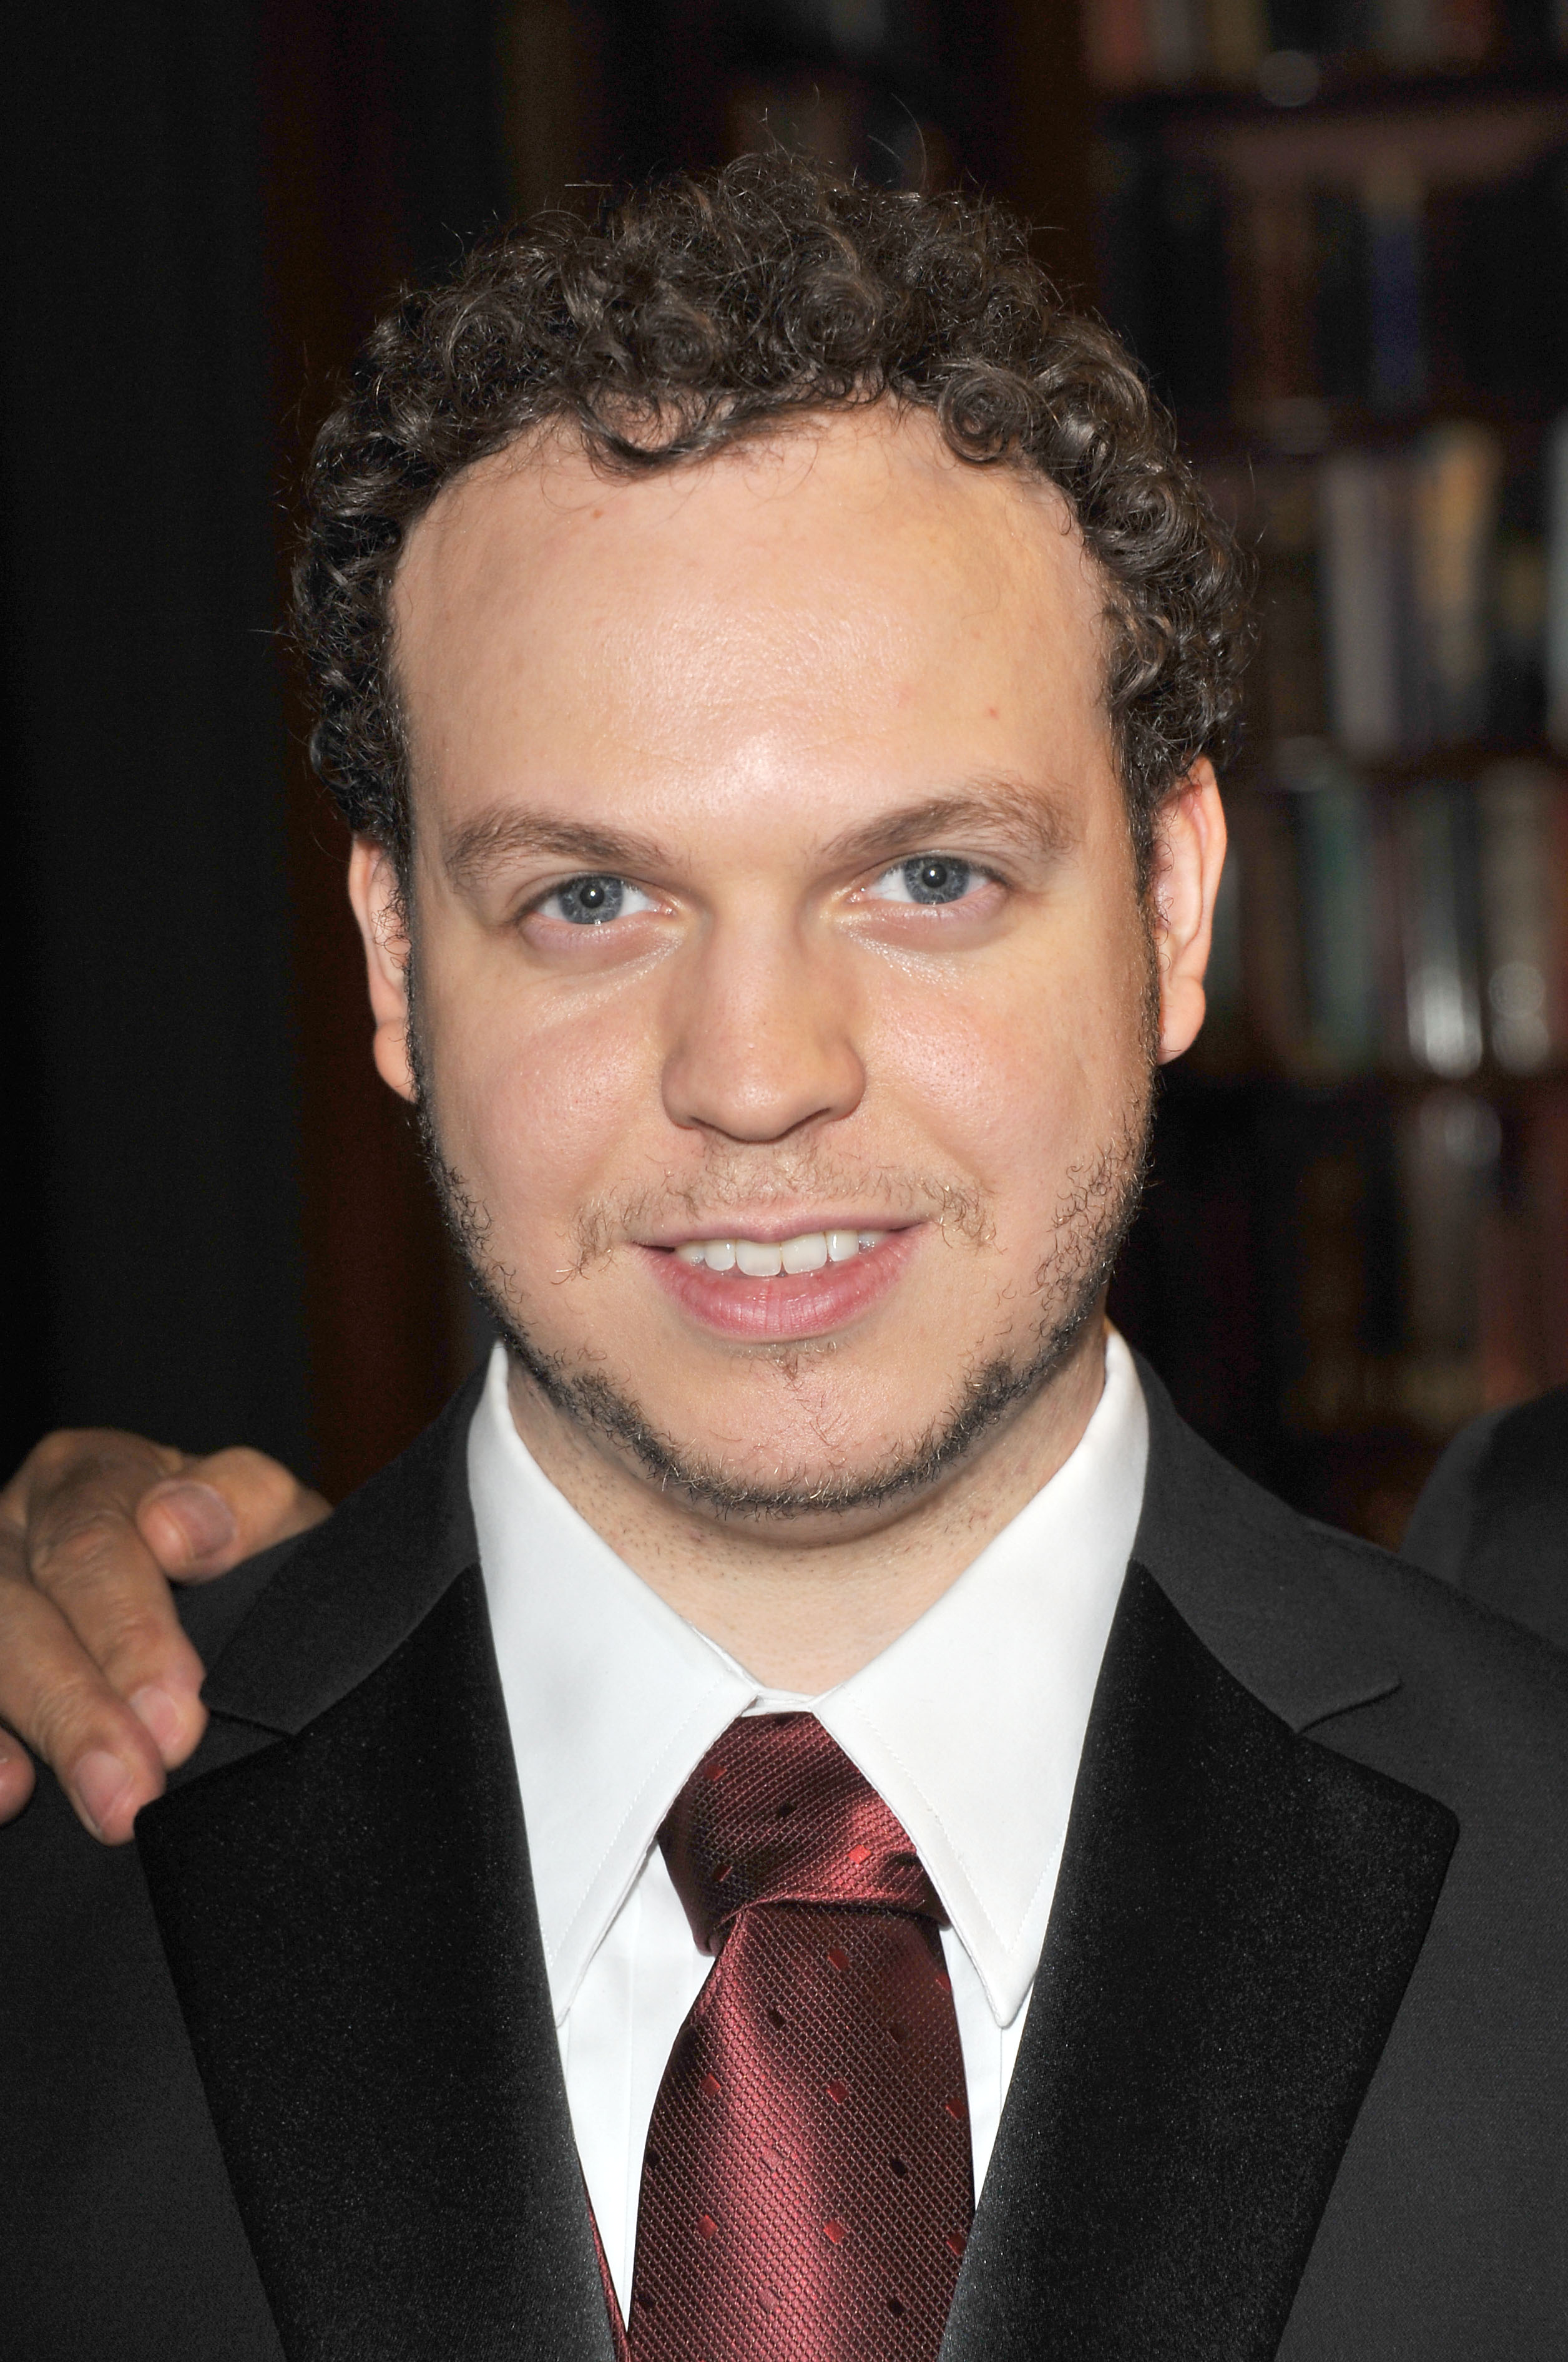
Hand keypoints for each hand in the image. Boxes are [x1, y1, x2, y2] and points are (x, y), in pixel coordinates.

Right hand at [0, 1431, 328, 1842]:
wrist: (229, 1588)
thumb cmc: (245, 1552)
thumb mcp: (270, 1516)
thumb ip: (244, 1502)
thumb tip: (175, 1528)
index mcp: (90, 1478)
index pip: (92, 1542)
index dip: (130, 1632)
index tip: (177, 1713)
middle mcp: (16, 1533)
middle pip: (19, 1608)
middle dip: (76, 1706)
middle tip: (136, 1788)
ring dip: (39, 1727)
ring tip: (92, 1803)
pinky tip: (8, 1795)